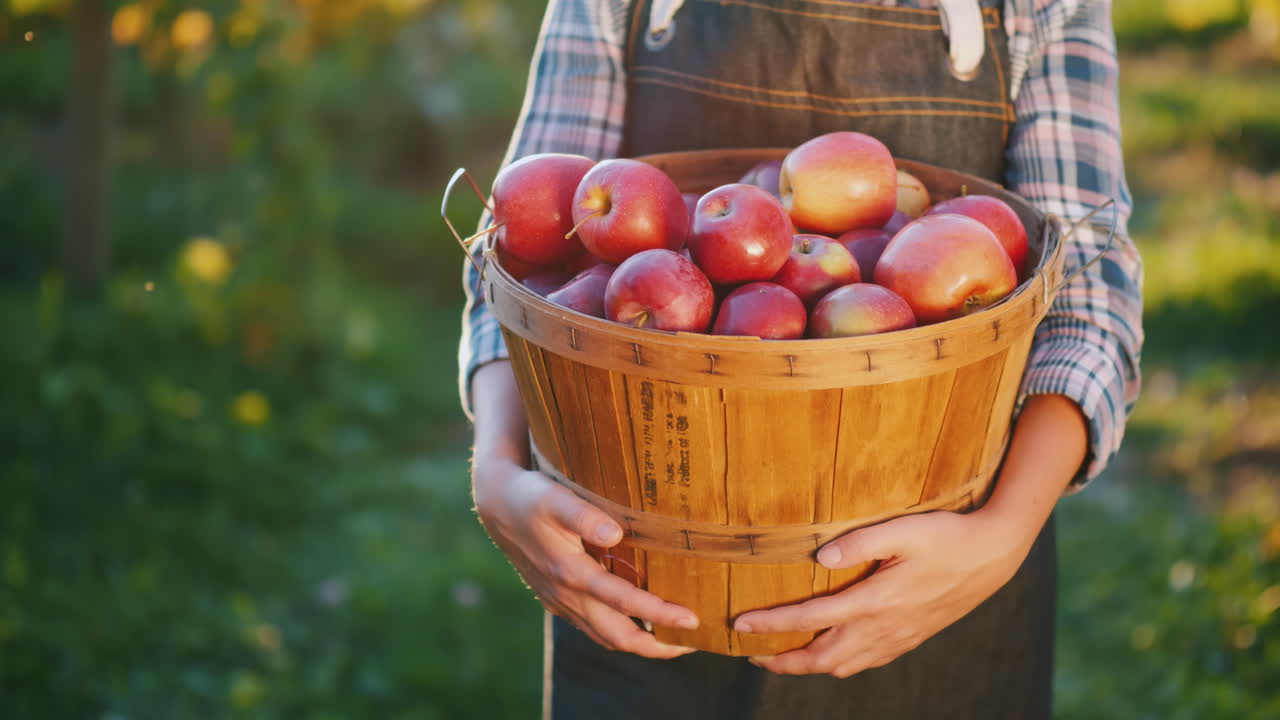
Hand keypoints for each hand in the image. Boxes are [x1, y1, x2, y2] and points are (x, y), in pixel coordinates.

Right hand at [472, 456, 699, 658]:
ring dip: (641, 643)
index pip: (623, 602)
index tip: (691, 618)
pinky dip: (621, 633)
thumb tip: (615, 533)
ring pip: (605, 637)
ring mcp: (561, 601)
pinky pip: (594, 628)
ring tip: (676, 640)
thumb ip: (583, 515)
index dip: (659, 614)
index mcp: (570, 572)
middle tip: (694, 642)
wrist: (497, 505)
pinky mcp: (558, 600)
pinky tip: (641, 624)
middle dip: (658, 645)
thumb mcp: (553, 497)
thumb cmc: (530, 497)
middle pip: (618, 636)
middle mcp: (566, 595)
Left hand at [733, 393, 1088, 676]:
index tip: (740, 625)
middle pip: (820, 658)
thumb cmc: (946, 536)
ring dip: (807, 666)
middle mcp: (883, 628)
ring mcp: (897, 638)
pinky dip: (837, 664)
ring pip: (842, 666)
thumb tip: (819, 558)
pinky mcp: (910, 637)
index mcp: (875, 602)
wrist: (993, 556)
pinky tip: (829, 654)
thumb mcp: (902, 529)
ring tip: (780, 658)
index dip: (771, 624)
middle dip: (782, 660)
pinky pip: (865, 662)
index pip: (810, 619)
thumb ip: (859, 541)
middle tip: (750, 654)